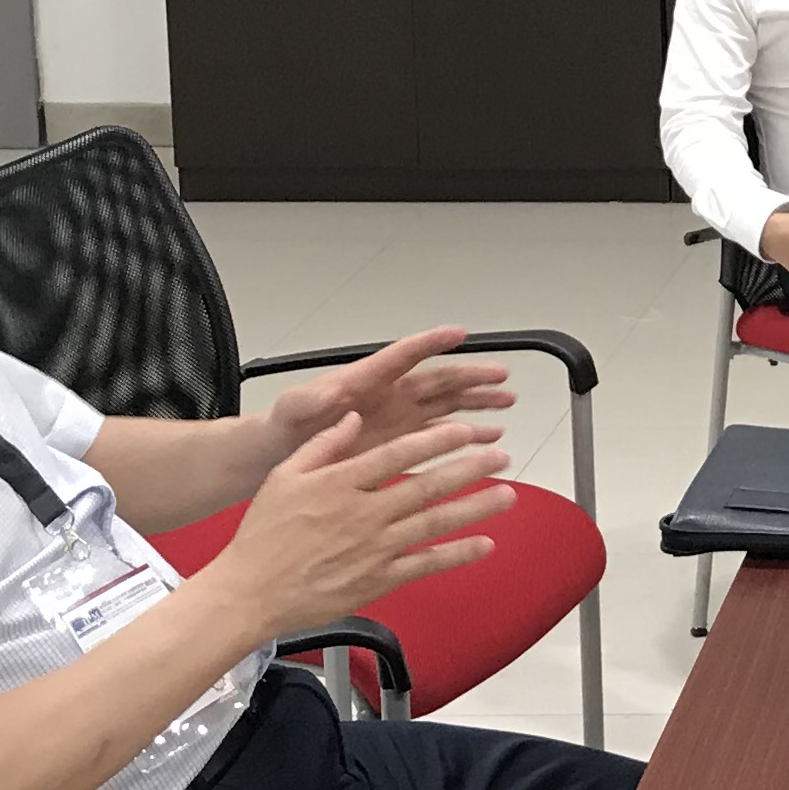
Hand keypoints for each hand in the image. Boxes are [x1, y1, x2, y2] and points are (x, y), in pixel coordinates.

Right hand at [213, 415, 514, 641]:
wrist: (251, 592)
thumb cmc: (263, 534)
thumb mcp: (284, 476)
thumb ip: (323, 445)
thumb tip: (354, 417)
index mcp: (340, 483)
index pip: (398, 454)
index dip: (436, 441)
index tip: (464, 430)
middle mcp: (364, 513)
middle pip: (427, 486)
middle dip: (469, 469)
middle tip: (501, 457)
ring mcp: (374, 549)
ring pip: (434, 522)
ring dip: (475, 507)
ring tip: (508, 494)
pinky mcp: (378, 579)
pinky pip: (425, 564)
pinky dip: (457, 554)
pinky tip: (485, 544)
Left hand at [260, 325, 513, 462]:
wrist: (281, 455)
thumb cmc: (286, 428)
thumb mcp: (293, 410)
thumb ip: (310, 400)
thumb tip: (328, 393)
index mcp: (366, 381)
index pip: (403, 356)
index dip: (430, 344)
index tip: (457, 334)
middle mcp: (390, 395)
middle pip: (438, 379)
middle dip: (471, 377)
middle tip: (501, 376)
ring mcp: (398, 418)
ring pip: (447, 404)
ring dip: (477, 402)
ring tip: (507, 402)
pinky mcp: (402, 441)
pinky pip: (442, 433)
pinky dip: (467, 433)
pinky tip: (490, 437)